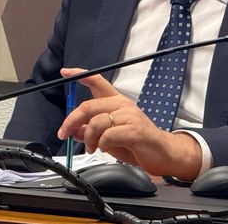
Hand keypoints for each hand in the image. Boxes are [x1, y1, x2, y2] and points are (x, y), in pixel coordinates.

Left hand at [56, 68, 201, 179]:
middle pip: (88, 106)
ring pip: (95, 122)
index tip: (65, 72)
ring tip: (92, 147)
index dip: (80, 75)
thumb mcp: (109, 137)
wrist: (163, 154)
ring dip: (88, 139)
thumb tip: (74, 130)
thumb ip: (91, 131)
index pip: (97, 81)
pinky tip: (106, 148)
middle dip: (71, 121)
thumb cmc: (137, 143)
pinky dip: (102, 145)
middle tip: (64, 134)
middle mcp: (122, 105)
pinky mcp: (134, 131)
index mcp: (116, 102)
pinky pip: (108, 136)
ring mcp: (129, 116)